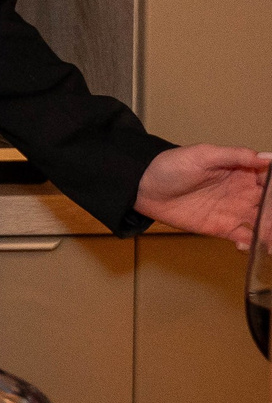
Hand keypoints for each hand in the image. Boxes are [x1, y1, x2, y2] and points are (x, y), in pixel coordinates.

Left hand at [132, 144, 269, 246]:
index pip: (271, 179)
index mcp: (243, 171)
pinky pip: (244, 237)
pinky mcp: (221, 227)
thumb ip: (235, 156)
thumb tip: (268, 157)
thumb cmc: (171, 165)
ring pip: (263, 223)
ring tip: (269, 239)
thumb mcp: (203, 155)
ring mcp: (234, 211)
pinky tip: (252, 247)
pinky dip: (252, 244)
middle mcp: (244, 192)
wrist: (144, 187)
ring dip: (270, 231)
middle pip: (271, 204)